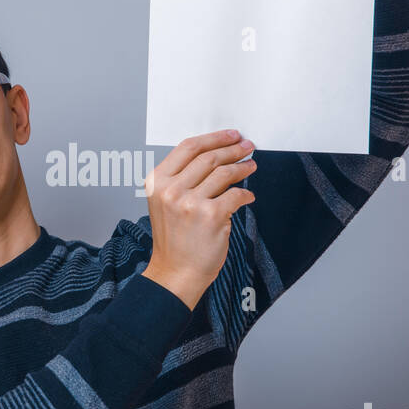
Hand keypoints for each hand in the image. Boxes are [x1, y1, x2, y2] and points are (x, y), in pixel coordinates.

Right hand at [141, 129, 256, 310]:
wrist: (175, 273)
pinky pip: (236, 195)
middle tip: (247, 147)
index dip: (214, 138)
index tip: (232, 135)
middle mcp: (171, 190)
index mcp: (157, 181)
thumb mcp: (166, 203)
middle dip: (232, 149)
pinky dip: (245, 195)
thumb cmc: (174, 240)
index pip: (188, 147)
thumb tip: (218, 156)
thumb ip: (183, 179)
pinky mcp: (211, 216)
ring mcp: (190, 203)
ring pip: (224, 173)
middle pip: (208, 157)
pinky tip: (248, 196)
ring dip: (242, 168)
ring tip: (251, 166)